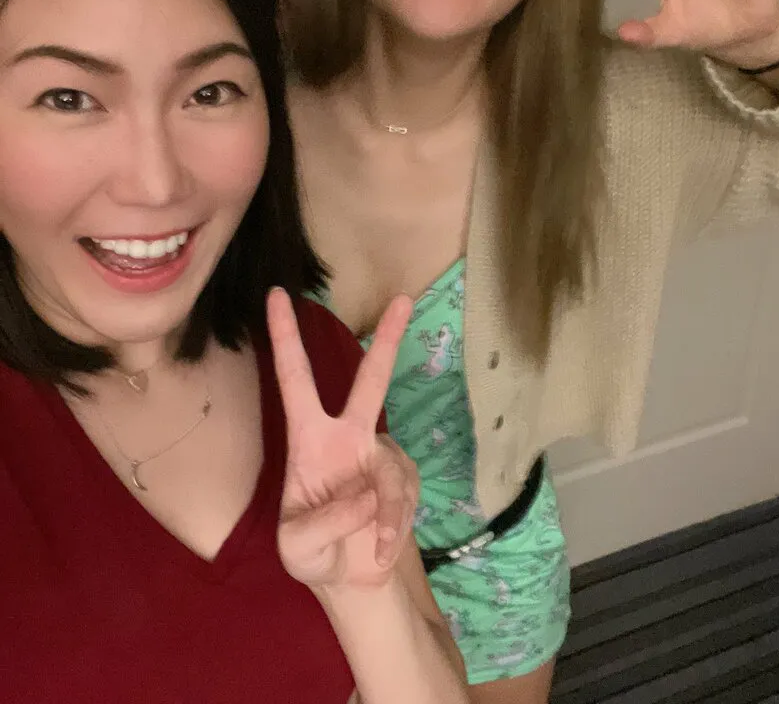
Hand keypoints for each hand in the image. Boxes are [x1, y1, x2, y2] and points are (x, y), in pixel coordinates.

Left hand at [266, 289, 418, 589]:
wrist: (351, 581)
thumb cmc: (311, 553)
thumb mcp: (296, 548)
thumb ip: (323, 523)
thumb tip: (366, 493)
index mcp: (308, 439)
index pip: (294, 379)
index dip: (284, 338)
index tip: (275, 294)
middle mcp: (347, 436)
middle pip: (370, 379)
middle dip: (388, 339)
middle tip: (403, 298)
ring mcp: (380, 455)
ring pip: (391, 470)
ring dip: (384, 514)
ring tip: (372, 549)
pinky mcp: (405, 478)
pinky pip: (406, 496)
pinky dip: (394, 527)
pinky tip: (380, 547)